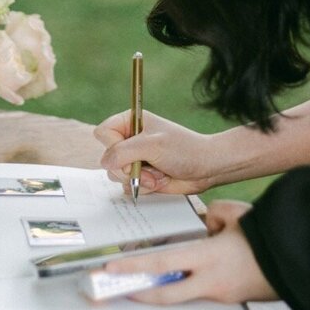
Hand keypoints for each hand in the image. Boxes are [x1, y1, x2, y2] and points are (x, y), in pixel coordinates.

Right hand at [94, 110, 220, 195]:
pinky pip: (127, 186)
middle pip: (107, 157)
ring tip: (157, 175)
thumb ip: (124, 151)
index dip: (112, 145)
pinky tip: (159, 181)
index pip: (104, 132)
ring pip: (116, 174)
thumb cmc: (184, 149)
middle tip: (146, 167)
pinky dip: (143, 187)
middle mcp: (130, 140)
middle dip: (127, 168)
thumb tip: (104, 162)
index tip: (131, 150)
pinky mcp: (141, 176)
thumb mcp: (152, 145)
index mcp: (131, 122)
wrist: (206, 168)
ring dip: (137, 178)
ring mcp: (135, 159)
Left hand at [113, 202, 274, 304]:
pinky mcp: (228, 298)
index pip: (161, 264)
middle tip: (117, 288)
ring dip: (166, 286)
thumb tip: (205, 223)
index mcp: (208, 258)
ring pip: (183, 293)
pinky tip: (194, 269)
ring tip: (151, 276)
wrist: (296, 262)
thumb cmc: (268, 237)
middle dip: (138, 292)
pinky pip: (203, 289)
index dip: (133, 267)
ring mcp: (219, 295)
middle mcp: (210, 282)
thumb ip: (213, 215)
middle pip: (164, 294)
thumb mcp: (236, 215)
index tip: (112, 268)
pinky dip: (192, 280)